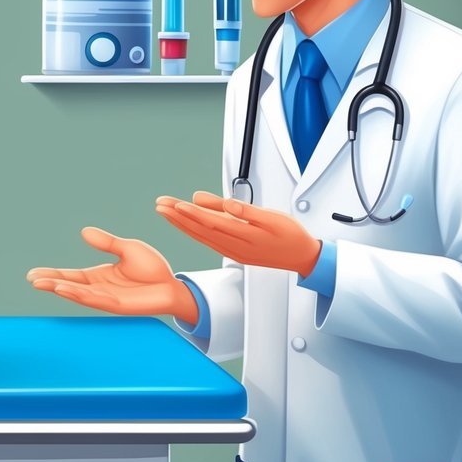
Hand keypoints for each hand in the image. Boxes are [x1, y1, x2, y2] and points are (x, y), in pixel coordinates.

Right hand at [27, 227, 198, 325]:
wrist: (172, 285)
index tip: (33, 274)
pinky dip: (79, 295)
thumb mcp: (128, 249)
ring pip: (79, 294)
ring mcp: (107, 298)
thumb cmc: (152, 268)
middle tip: (31, 279)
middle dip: (50, 283)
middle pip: (69, 286)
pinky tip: (66, 290)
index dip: (52, 274)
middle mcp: (99, 289)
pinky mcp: (118, 306)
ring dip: (61, 289)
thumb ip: (107, 242)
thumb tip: (84, 232)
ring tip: (44, 284)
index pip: (70, 276)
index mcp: (98, 276)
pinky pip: (95, 300)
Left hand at [156, 191, 320, 275]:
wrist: (301, 257)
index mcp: (245, 236)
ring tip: (164, 211)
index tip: (174, 204)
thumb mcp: (273, 218)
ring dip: (181, 223)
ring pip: (201, 235)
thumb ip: (247, 210)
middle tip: (159, 204)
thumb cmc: (290, 234)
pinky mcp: (233, 252)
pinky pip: (207, 240)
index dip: (191, 213)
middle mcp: (234, 247)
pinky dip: (192, 231)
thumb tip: (226, 204)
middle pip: (200, 229)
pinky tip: (183, 224)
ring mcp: (232, 251)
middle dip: (178, 216)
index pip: (212, 223)